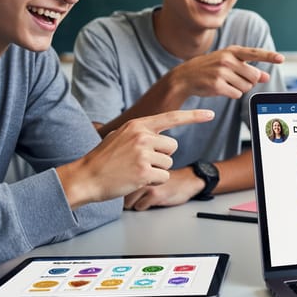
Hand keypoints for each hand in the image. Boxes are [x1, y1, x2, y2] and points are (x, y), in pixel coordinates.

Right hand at [57, 109, 214, 208]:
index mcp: (137, 125)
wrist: (86, 177)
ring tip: (135, 170)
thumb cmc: (103, 159)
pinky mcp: (144, 172)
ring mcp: (143, 154)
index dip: (193, 116)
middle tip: (141, 162)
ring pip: (168, 163)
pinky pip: (163, 177)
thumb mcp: (119, 136)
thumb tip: (158, 132)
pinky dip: (153, 182)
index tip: (210, 114)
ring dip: (156, 171)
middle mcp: (142, 136)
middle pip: (173, 146)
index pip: (171, 117)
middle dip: (162, 156)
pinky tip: (136, 179)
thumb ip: (140, 132)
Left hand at [123, 167, 202, 210]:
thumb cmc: (166, 174)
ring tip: (145, 196)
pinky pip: (139, 207)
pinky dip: (144, 206)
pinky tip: (152, 199)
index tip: (125, 186)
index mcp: (138, 162)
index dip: (120, 186)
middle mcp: (141, 171)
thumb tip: (115, 181)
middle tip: (137, 193)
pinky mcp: (154, 195)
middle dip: (126, 195)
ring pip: (128, 202)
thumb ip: (133, 169)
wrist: (187, 180)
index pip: (117, 180)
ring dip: (134, 202)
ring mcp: (147, 183)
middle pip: (120, 192)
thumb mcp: (148, 166)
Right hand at [166, 46, 283, 98]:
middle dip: (249, 81)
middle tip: (235, 79)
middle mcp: (228, 59)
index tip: (281, 59)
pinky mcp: (217, 85)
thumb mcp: (229, 64)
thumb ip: (248, 69)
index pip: (255, 53)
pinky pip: (237, 94)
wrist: (185, 77)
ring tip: (226, 83)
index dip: (269, 56)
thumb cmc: (210, 69)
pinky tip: (221, 88)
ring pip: (246, 87)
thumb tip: (266, 76)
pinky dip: (232, 94)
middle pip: (254, 76)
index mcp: (232, 51)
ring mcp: (222, 72)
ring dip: (240, 88)